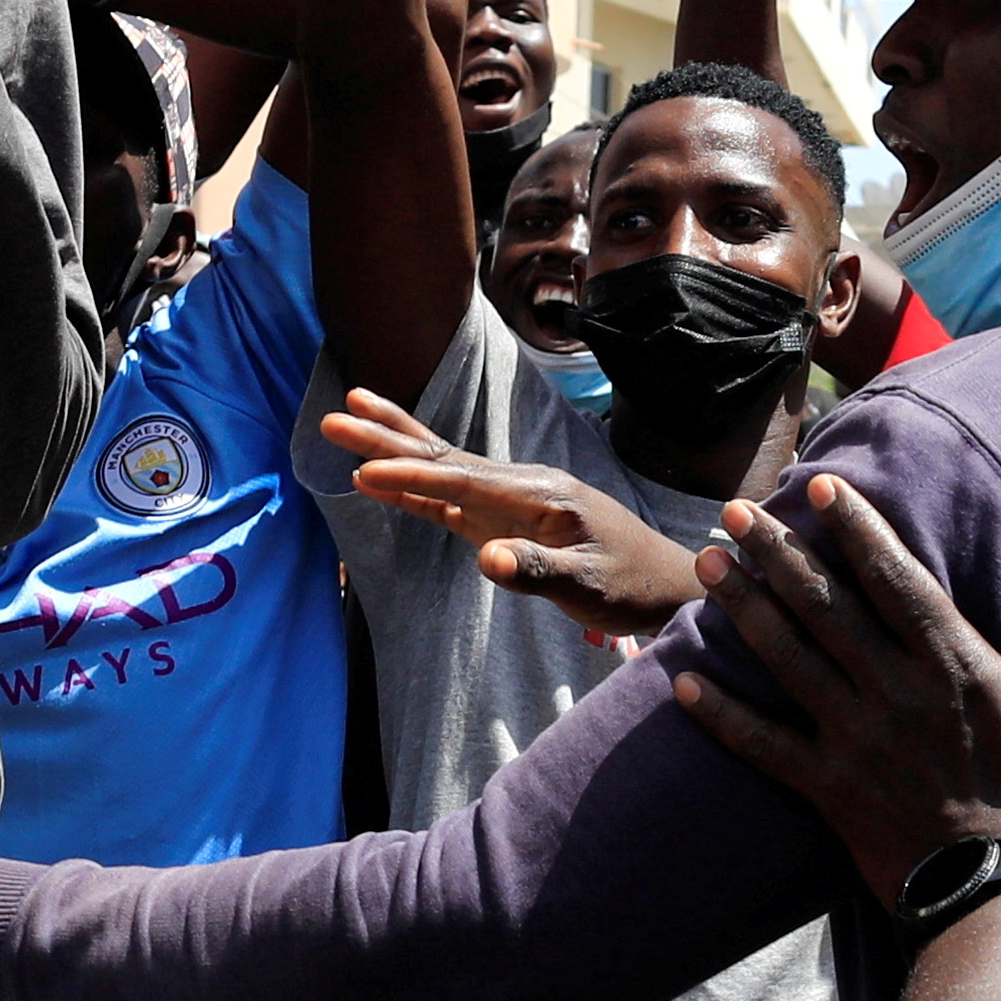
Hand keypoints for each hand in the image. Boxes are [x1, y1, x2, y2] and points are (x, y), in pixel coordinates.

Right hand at [323, 392, 699, 640]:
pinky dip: (414, 486)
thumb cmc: (632, 585)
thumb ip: (540, 571)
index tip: (365, 470)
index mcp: (540, 494)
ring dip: (394, 446)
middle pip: (443, 457)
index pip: (463, 481)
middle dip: (388, 438)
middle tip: (335, 415)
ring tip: (348, 415)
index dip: (413, 477)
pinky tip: (380, 478)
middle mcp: (521, 486)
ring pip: (442, 467)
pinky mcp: (506, 519)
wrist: (665, 582)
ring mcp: (511, 500)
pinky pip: (451, 496)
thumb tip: (486, 560)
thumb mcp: (591, 585)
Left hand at [665, 468, 1000, 911]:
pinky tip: (678, 685)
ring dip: (743, 609)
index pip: (898, 579)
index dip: (856, 530)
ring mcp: (857, 743)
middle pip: (824, 606)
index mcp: (962, 669)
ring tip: (707, 564)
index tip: (819, 489)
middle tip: (732, 510)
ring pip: (786, 660)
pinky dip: (720, 716)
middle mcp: (898, 694)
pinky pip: (763, 747)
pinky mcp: (830, 795)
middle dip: (776, 553)